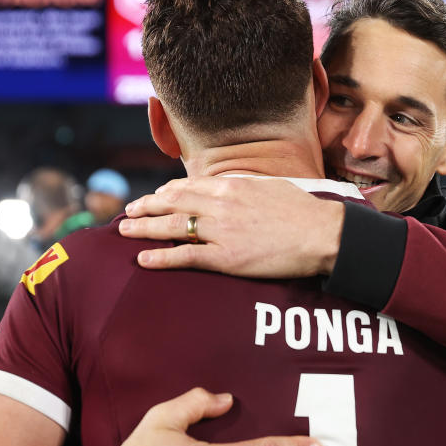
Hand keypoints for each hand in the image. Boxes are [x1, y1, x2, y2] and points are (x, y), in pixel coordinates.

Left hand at [120, 177, 344, 276]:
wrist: (321, 234)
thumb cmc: (302, 212)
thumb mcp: (269, 187)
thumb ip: (243, 188)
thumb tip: (230, 189)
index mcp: (231, 187)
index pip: (187, 186)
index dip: (164, 192)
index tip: (152, 198)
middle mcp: (221, 205)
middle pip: (172, 203)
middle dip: (145, 207)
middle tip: (127, 212)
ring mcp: (222, 231)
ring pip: (172, 227)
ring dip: (144, 228)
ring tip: (124, 231)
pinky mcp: (227, 257)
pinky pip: (186, 256)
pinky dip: (161, 257)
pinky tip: (144, 259)